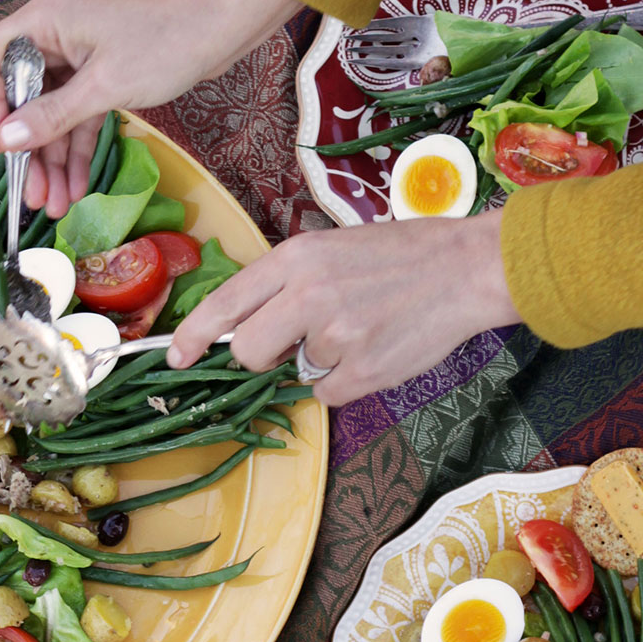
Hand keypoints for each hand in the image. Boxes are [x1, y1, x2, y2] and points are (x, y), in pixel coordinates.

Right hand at [0, 0, 295, 218]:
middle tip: (32, 196)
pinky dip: (77, 148)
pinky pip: (77, 115)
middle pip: (18, 97)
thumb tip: (5, 141)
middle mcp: (51, 37)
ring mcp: (76, 56)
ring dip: (52, 159)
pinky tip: (77, 187)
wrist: (223, 25)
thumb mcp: (104, 86)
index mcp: (40, 23)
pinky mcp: (100, 74)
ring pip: (50, 114)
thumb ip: (52, 115)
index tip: (6, 147)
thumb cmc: (165, 42)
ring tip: (55, 206)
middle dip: (27, 149)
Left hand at [167, 209, 517, 405]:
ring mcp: (336, 336)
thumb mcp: (333, 248)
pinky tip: (377, 348)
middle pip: (249, 352)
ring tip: (361, 329)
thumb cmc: (401, 255)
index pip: (226, 303)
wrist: (465, 269)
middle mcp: (308, 295)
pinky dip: (348, 380)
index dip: (194, 335)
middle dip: (263, 358)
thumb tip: (252, 327)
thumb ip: (289, 282)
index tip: (178, 356)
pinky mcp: (363, 371)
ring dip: (321, 362)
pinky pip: (330, 393)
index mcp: (296, 258)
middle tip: (294, 344)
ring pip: (297, 374)